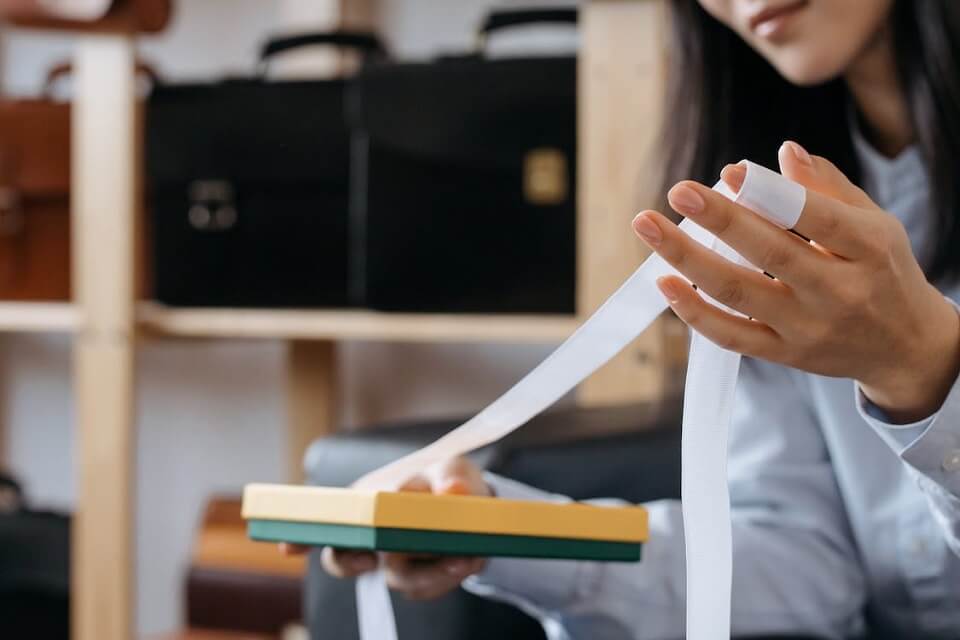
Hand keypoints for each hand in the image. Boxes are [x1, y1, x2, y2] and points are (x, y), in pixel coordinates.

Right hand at [314, 457, 490, 599]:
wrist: (477, 506)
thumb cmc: (448, 480)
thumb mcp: (453, 467)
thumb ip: (452, 474)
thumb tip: (452, 489)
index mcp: (366, 498)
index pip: (328, 516)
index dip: (304, 532)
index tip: (288, 546)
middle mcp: (370, 533)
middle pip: (347, 558)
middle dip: (360, 561)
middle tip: (380, 558)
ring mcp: (393, 559)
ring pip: (397, 577)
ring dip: (431, 570)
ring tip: (466, 555)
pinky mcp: (419, 578)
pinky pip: (424, 587)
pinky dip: (448, 576)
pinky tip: (471, 560)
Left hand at [632, 141, 959, 423]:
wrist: (906, 348)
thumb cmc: (881, 272)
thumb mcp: (873, 224)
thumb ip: (826, 189)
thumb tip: (782, 153)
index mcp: (868, 249)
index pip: (818, 217)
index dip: (771, 195)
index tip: (728, 172)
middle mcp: (839, 292)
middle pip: (772, 254)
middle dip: (721, 220)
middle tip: (678, 190)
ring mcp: (809, 328)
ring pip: (740, 293)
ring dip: (688, 259)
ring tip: (648, 227)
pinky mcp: (785, 354)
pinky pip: (732, 336)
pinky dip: (694, 312)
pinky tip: (664, 283)